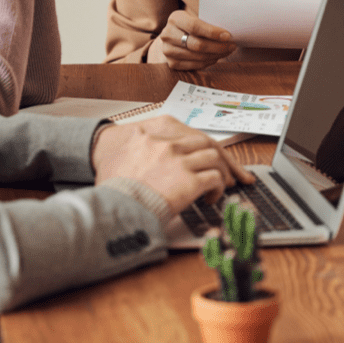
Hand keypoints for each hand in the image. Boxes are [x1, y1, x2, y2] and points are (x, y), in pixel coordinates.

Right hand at [92, 115, 254, 214]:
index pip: (189, 133)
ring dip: (222, 172)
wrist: (111, 209)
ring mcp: (180, 160)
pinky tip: (211, 198)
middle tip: (232, 171)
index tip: (212, 154)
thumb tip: (149, 160)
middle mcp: (168, 143)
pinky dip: (218, 188)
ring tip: (221, 185)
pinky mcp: (189, 180)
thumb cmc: (112, 189)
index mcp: (153, 133)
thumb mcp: (118, 158)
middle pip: (207, 142)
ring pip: (215, 157)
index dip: (204, 145)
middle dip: (223, 157)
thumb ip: (139, 150)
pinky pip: (215, 178)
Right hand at [157, 9, 235, 70]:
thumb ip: (208, 21)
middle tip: (232, 45)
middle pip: (197, 44)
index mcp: (175, 18)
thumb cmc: (191, 24)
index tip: (228, 36)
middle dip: (218, 46)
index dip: (212, 32)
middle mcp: (168, 34)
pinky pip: (195, 65)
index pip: (195, 26)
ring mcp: (168, 50)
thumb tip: (228, 32)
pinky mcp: (172, 63)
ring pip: (197, 57)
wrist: (175, 35)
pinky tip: (217, 57)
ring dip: (216, 55)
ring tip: (227, 51)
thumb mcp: (196, 17)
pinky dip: (209, 62)